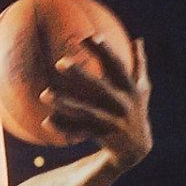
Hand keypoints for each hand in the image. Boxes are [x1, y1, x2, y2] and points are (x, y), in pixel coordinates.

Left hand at [41, 36, 152, 167]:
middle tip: (59, 62)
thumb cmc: (136, 110)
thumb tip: (138, 40)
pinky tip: (45, 120)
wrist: (137, 149)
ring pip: (85, 112)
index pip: (116, 66)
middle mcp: (122, 105)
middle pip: (99, 87)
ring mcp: (112, 122)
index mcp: (131, 89)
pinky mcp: (101, 136)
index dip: (105, 51)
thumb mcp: (141, 89)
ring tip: (43, 94)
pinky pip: (79, 130)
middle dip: (81, 75)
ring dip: (64, 103)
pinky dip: (63, 127)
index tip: (89, 36)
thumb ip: (139, 64)